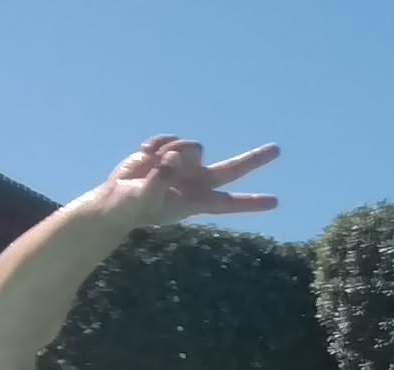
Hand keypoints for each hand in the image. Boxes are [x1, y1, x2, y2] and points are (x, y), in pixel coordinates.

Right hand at [96, 136, 278, 227]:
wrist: (116, 200)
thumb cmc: (131, 207)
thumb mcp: (142, 197)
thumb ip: (158, 180)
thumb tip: (173, 158)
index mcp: (196, 202)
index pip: (228, 203)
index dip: (250, 203)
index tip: (274, 202)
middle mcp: (197, 182)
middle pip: (232, 169)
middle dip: (254, 160)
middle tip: (277, 150)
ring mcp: (186, 166)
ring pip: (192, 146)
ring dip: (170, 150)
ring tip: (149, 164)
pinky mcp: (172, 152)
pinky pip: (172, 138)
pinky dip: (156, 143)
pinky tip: (144, 154)